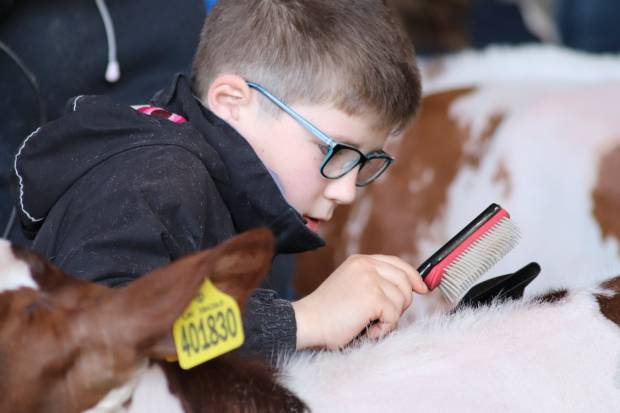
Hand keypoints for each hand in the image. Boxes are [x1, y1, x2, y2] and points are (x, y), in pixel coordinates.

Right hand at [292, 254, 428, 349]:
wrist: (308, 321)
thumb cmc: (327, 312)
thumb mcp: (351, 286)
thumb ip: (374, 282)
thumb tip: (406, 289)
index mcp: (360, 261)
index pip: (397, 263)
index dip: (412, 276)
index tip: (421, 288)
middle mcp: (366, 265)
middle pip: (405, 281)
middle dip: (401, 303)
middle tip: (382, 317)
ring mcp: (370, 279)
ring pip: (402, 300)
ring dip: (390, 318)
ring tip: (369, 323)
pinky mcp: (373, 296)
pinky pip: (394, 315)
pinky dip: (384, 328)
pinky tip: (368, 330)